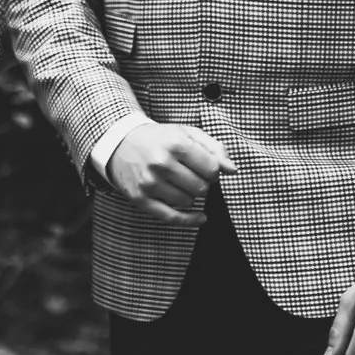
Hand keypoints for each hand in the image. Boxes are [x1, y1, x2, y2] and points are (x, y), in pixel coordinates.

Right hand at [107, 123, 230, 225]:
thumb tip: (233, 170)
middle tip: (194, 176)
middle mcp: (162, 163)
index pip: (212, 169)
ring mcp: (150, 183)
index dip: (215, 171)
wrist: (121, 143)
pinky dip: (190, 220)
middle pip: (202, 188)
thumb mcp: (187, 133)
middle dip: (203, 183)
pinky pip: (171, 217)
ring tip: (182, 183)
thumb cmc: (160, 138)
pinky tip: (200, 218)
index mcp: (176, 144)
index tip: (207, 168)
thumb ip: (214, 148)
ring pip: (188, 201)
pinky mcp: (141, 199)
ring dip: (191, 195)